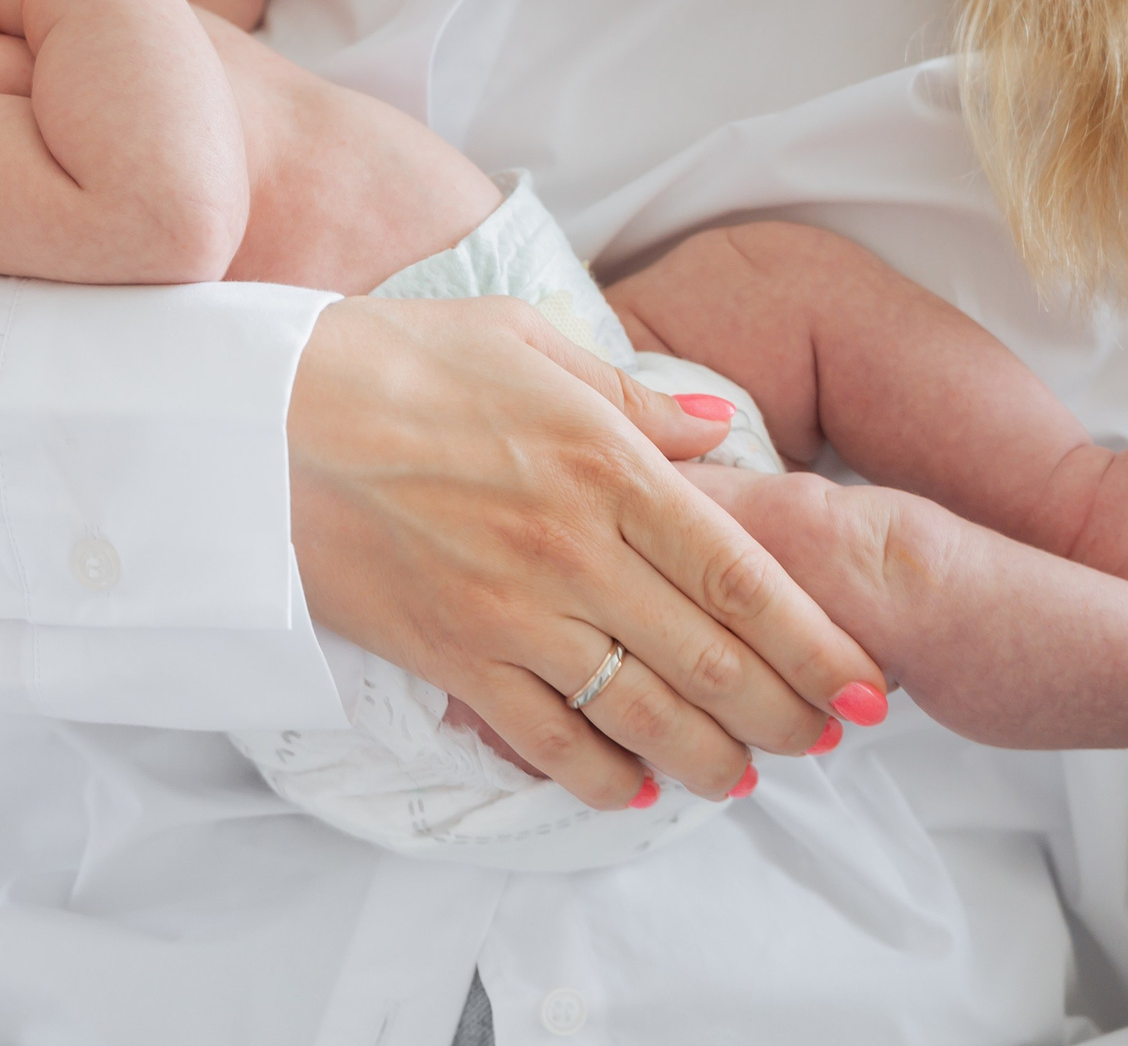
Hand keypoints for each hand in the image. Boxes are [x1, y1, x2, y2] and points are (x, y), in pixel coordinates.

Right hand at [288, 296, 883, 806]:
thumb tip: (715, 427)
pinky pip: (547, 740)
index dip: (818, 642)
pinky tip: (639, 788)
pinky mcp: (451, 656)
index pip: (742, 574)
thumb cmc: (390, 360)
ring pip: (644, 713)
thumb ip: (632, 394)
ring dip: (713, 757)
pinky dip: (602, 777)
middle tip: (828, 739)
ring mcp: (511, 612)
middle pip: (711, 659)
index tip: (867, 684)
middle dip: (786, 713)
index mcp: (605, 462)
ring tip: (749, 776)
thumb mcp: (523, 339)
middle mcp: (572, 548)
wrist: (260, 418)